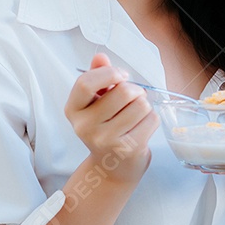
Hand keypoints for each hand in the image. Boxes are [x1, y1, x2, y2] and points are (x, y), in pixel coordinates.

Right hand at [64, 52, 158, 183]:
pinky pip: (151, 119)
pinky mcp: (127, 149)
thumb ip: (97, 77)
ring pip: (141, 104)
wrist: (111, 167)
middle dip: (135, 90)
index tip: (121, 76)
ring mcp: (105, 139)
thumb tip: (100, 57)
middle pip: (123, 91)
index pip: (85, 83)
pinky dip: (151, 119)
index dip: (109, 73)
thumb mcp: (95, 102)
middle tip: (133, 98)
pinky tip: (142, 127)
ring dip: (144, 105)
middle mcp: (84, 126)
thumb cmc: (105, 128)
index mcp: (73, 110)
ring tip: (136, 114)